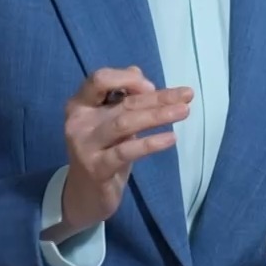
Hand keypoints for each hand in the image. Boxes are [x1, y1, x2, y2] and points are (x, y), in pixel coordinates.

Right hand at [46, 66, 192, 240]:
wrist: (86, 193)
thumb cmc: (104, 150)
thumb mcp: (111, 119)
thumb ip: (123, 95)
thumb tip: (137, 72)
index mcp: (80, 104)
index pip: (100, 79)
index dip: (127, 79)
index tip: (151, 86)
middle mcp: (78, 121)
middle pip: (123, 102)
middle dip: (158, 97)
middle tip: (187, 95)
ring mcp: (85, 145)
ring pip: (125, 123)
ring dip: (157, 115)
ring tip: (184, 111)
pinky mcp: (97, 167)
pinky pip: (127, 151)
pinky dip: (151, 143)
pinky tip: (171, 138)